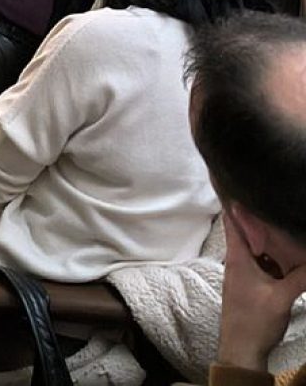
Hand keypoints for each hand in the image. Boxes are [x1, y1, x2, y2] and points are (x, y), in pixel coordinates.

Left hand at [217, 211, 305, 371]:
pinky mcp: (251, 285)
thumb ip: (301, 277)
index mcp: (237, 257)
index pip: (232, 222)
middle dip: (260, 220)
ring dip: (269, 240)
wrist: (242, 349)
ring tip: (284, 224)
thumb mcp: (282, 297)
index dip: (234, 202)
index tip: (236, 183)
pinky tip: (289, 256)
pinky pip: (263, 264)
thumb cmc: (255, 321)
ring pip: (257, 249)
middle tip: (273, 204)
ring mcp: (243, 273)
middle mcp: (237, 260)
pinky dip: (273, 258)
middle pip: (247, 232)